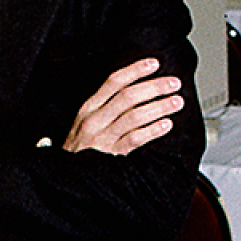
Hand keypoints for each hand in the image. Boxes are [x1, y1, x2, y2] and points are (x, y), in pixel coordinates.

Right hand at [63, 58, 184, 155]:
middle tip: (173, 83)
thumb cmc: (79, 146)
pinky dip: (153, 130)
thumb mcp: (85, 120)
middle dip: (154, 87)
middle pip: (128, 97)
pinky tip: (166, 125)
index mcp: (88, 107)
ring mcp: (102, 138)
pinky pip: (135, 140)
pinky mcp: (111, 156)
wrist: (64, 176)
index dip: (135, 70)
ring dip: (159, 107)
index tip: (154, 64)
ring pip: (134, 116)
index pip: (113, 82)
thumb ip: (105, 104)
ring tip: (176, 102)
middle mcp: (94, 120)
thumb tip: (136, 86)